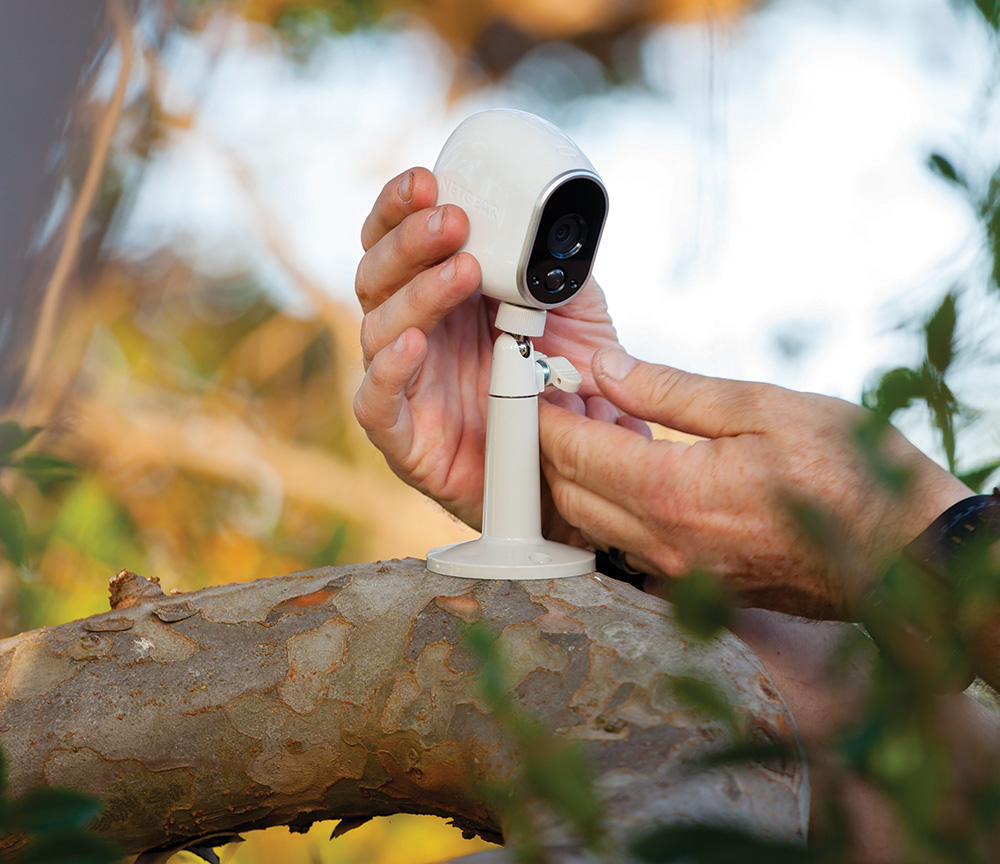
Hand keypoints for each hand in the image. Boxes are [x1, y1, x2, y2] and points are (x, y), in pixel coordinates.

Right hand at [353, 167, 631, 533]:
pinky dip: (386, 372)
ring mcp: (405, 385)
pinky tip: (413, 346)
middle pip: (378, 275)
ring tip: (461, 273)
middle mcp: (414, 334)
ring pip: (378, 328)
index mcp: (441, 299)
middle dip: (410, 241)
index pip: (398, 242)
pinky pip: (374, 403)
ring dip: (416, 294)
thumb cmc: (560, 394)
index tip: (428, 180)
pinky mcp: (403, 438)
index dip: (400, 207)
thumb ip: (557, 273)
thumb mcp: (574, 320)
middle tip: (453, 221)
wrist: (571, 476)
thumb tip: (553, 224)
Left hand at [538, 348, 970, 618]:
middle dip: (550, 447)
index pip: (573, 452)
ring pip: (591, 526)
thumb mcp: (762, 407)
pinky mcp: (694, 588)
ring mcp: (677, 574)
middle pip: (568, 494)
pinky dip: (609, 509)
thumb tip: (606, 369)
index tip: (537, 384)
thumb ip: (671, 391)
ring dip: (576, 479)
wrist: (903, 552)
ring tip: (590, 430)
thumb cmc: (846, 472)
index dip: (544, 414)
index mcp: (672, 493)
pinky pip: (625, 548)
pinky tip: (629, 475)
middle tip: (558, 402)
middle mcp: (662, 543)